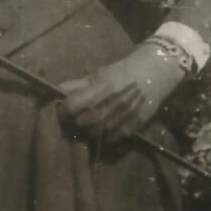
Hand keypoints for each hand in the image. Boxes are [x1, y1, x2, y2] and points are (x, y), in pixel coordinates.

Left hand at [59, 42, 187, 144]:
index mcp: (99, 87)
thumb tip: (56, 90)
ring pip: (98, 133)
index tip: (62, 112)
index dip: (63, 111)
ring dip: (90, 132)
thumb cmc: (122, 71)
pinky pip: (114, 139)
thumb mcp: (99, 74)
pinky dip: (107, 137)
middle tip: (75, 121)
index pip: (72, 105)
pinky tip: (106, 131)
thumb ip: (77, 84)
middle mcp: (111, 102)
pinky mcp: (136, 124)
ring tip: (91, 125)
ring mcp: (124, 115)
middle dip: (76, 123)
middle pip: (83, 123)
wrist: (154, 71)